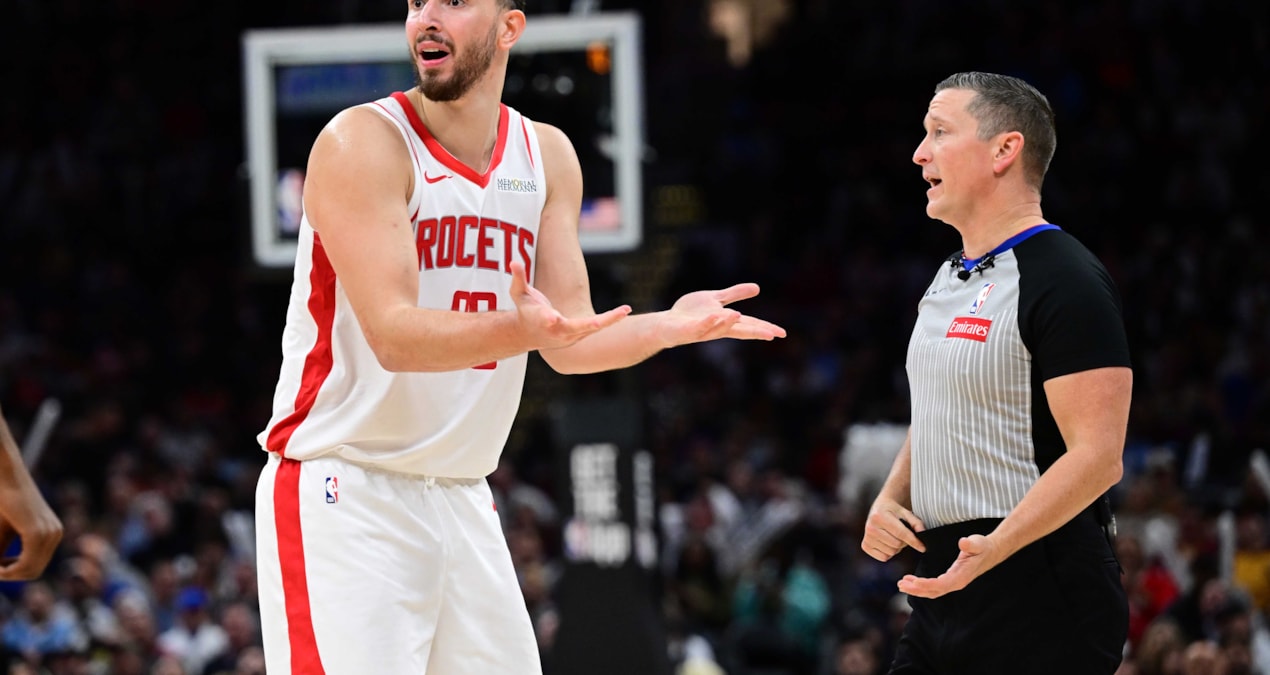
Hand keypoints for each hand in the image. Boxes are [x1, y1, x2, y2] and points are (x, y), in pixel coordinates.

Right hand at [0, 486, 63, 580]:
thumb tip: (0, 574)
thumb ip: (1, 555)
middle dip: (11, 574)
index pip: (37, 566)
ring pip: (30, 570)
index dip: (14, 573)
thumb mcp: (3, 534)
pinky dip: (9, 569)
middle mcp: (55, 533)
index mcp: (52, 533)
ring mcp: (49, 534)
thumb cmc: (1, 503)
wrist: (4, 476)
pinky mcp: (37, 533)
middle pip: (35, 571)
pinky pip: (25, 564)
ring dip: (8, 572)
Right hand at [508, 261, 630, 349]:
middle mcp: (558, 330)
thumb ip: (518, 278)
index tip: (552, 317)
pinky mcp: (580, 335)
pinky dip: (610, 321)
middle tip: (598, 321)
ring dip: (609, 321)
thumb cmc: (525, 310)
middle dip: (588, 325)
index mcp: (542, 320)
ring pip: (591, 329)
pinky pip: (597, 328)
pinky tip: (624, 312)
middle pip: (575, 328)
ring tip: (625, 310)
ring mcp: (570, 335)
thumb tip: (513, 262)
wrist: (529, 335)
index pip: (545, 319)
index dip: (548, 318)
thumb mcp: (518, 293)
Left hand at [657, 283, 785, 346]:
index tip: (781, 333)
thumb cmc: (691, 314)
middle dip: (756, 332)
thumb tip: (758, 288)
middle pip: (740, 330)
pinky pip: (700, 327)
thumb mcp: (716, 299)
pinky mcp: (689, 330)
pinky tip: (716, 315)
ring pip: (719, 329)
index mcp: (726, 321)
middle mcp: (717, 328)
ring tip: (740, 316)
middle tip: (772, 335)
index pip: (749, 324)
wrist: (667, 323)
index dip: (765, 328)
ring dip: (729, 323)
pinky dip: (709, 322)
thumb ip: (735, 294)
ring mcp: (703, 330)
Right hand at [862, 498, 925, 560]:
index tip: (923, 548)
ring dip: (897, 548)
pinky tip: (887, 543)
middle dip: (904, 542)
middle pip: (897, 544)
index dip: (914, 541)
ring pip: (891, 552)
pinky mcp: (865, 546)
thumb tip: (922, 533)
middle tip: (903, 535)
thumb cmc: (893, 511)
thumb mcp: (906, 513)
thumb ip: (916, 523)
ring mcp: (867, 537)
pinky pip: (884, 557)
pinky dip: (889, 553)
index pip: (901, 533)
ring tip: (894, 537)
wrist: (879, 509)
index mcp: (880, 516)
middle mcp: (871, 527)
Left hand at [897, 534, 1002, 598]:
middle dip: (916, 589)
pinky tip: (912, 581)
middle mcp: (956, 583)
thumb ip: (970, 544)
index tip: (912, 582)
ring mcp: (954, 582)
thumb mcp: (978, 542)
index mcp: (961, 577)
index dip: (925, 585)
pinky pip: (934, 586)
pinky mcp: (951, 579)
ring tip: (902, 584)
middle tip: (900, 585)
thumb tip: (963, 542)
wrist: (991, 551)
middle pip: (933, 591)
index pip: (940, 585)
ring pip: (932, 591)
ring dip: (917, 588)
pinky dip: (922, 585)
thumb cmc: (983, 546)